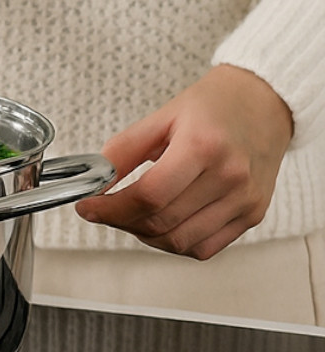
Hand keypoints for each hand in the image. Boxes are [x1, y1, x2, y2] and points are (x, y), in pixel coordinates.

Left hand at [75, 64, 292, 258]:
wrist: (264, 103)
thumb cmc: (213, 107)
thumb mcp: (161, 117)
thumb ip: (122, 151)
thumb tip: (93, 181)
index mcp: (204, 146)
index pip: (149, 196)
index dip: (110, 209)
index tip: (87, 207)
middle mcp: (230, 177)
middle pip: (161, 223)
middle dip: (121, 222)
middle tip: (105, 210)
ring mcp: (245, 200)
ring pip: (179, 242)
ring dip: (144, 236)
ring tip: (132, 214)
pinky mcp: (253, 215)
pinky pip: (203, 248)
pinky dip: (174, 243)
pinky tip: (163, 223)